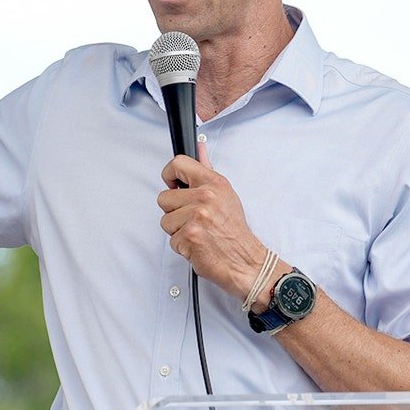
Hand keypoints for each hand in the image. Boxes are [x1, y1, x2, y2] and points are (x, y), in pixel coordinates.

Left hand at [158, 141, 267, 298]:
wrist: (246, 261)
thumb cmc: (234, 231)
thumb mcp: (225, 194)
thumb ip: (207, 169)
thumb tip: (200, 147)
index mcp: (214, 183)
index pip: (178, 163)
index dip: (169, 175)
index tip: (174, 186)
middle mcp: (206, 197)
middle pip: (164, 198)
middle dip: (174, 212)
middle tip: (194, 219)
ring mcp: (197, 216)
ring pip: (165, 220)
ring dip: (177, 231)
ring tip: (198, 232)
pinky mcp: (190, 236)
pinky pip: (171, 240)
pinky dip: (182, 246)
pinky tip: (198, 244)